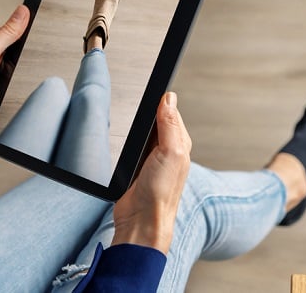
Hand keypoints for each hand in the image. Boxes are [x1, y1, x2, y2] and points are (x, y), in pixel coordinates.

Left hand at [0, 5, 29, 136]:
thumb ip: (7, 32)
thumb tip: (22, 12)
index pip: (9, 27)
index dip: (22, 31)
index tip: (34, 34)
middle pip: (14, 45)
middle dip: (21, 52)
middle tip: (20, 59)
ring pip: (15, 63)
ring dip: (18, 68)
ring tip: (14, 74)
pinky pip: (12, 77)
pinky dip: (15, 80)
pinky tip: (14, 83)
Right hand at [111, 92, 191, 253]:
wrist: (141, 221)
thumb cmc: (160, 194)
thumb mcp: (169, 152)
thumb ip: (170, 125)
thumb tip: (169, 98)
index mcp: (180, 145)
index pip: (172, 113)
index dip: (162, 100)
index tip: (154, 84)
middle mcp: (168, 151)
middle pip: (157, 121)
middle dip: (150, 111)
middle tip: (141, 97)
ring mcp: (152, 160)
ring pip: (144, 133)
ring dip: (138, 126)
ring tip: (134, 114)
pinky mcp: (137, 168)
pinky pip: (133, 147)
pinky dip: (129, 141)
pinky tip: (125, 140)